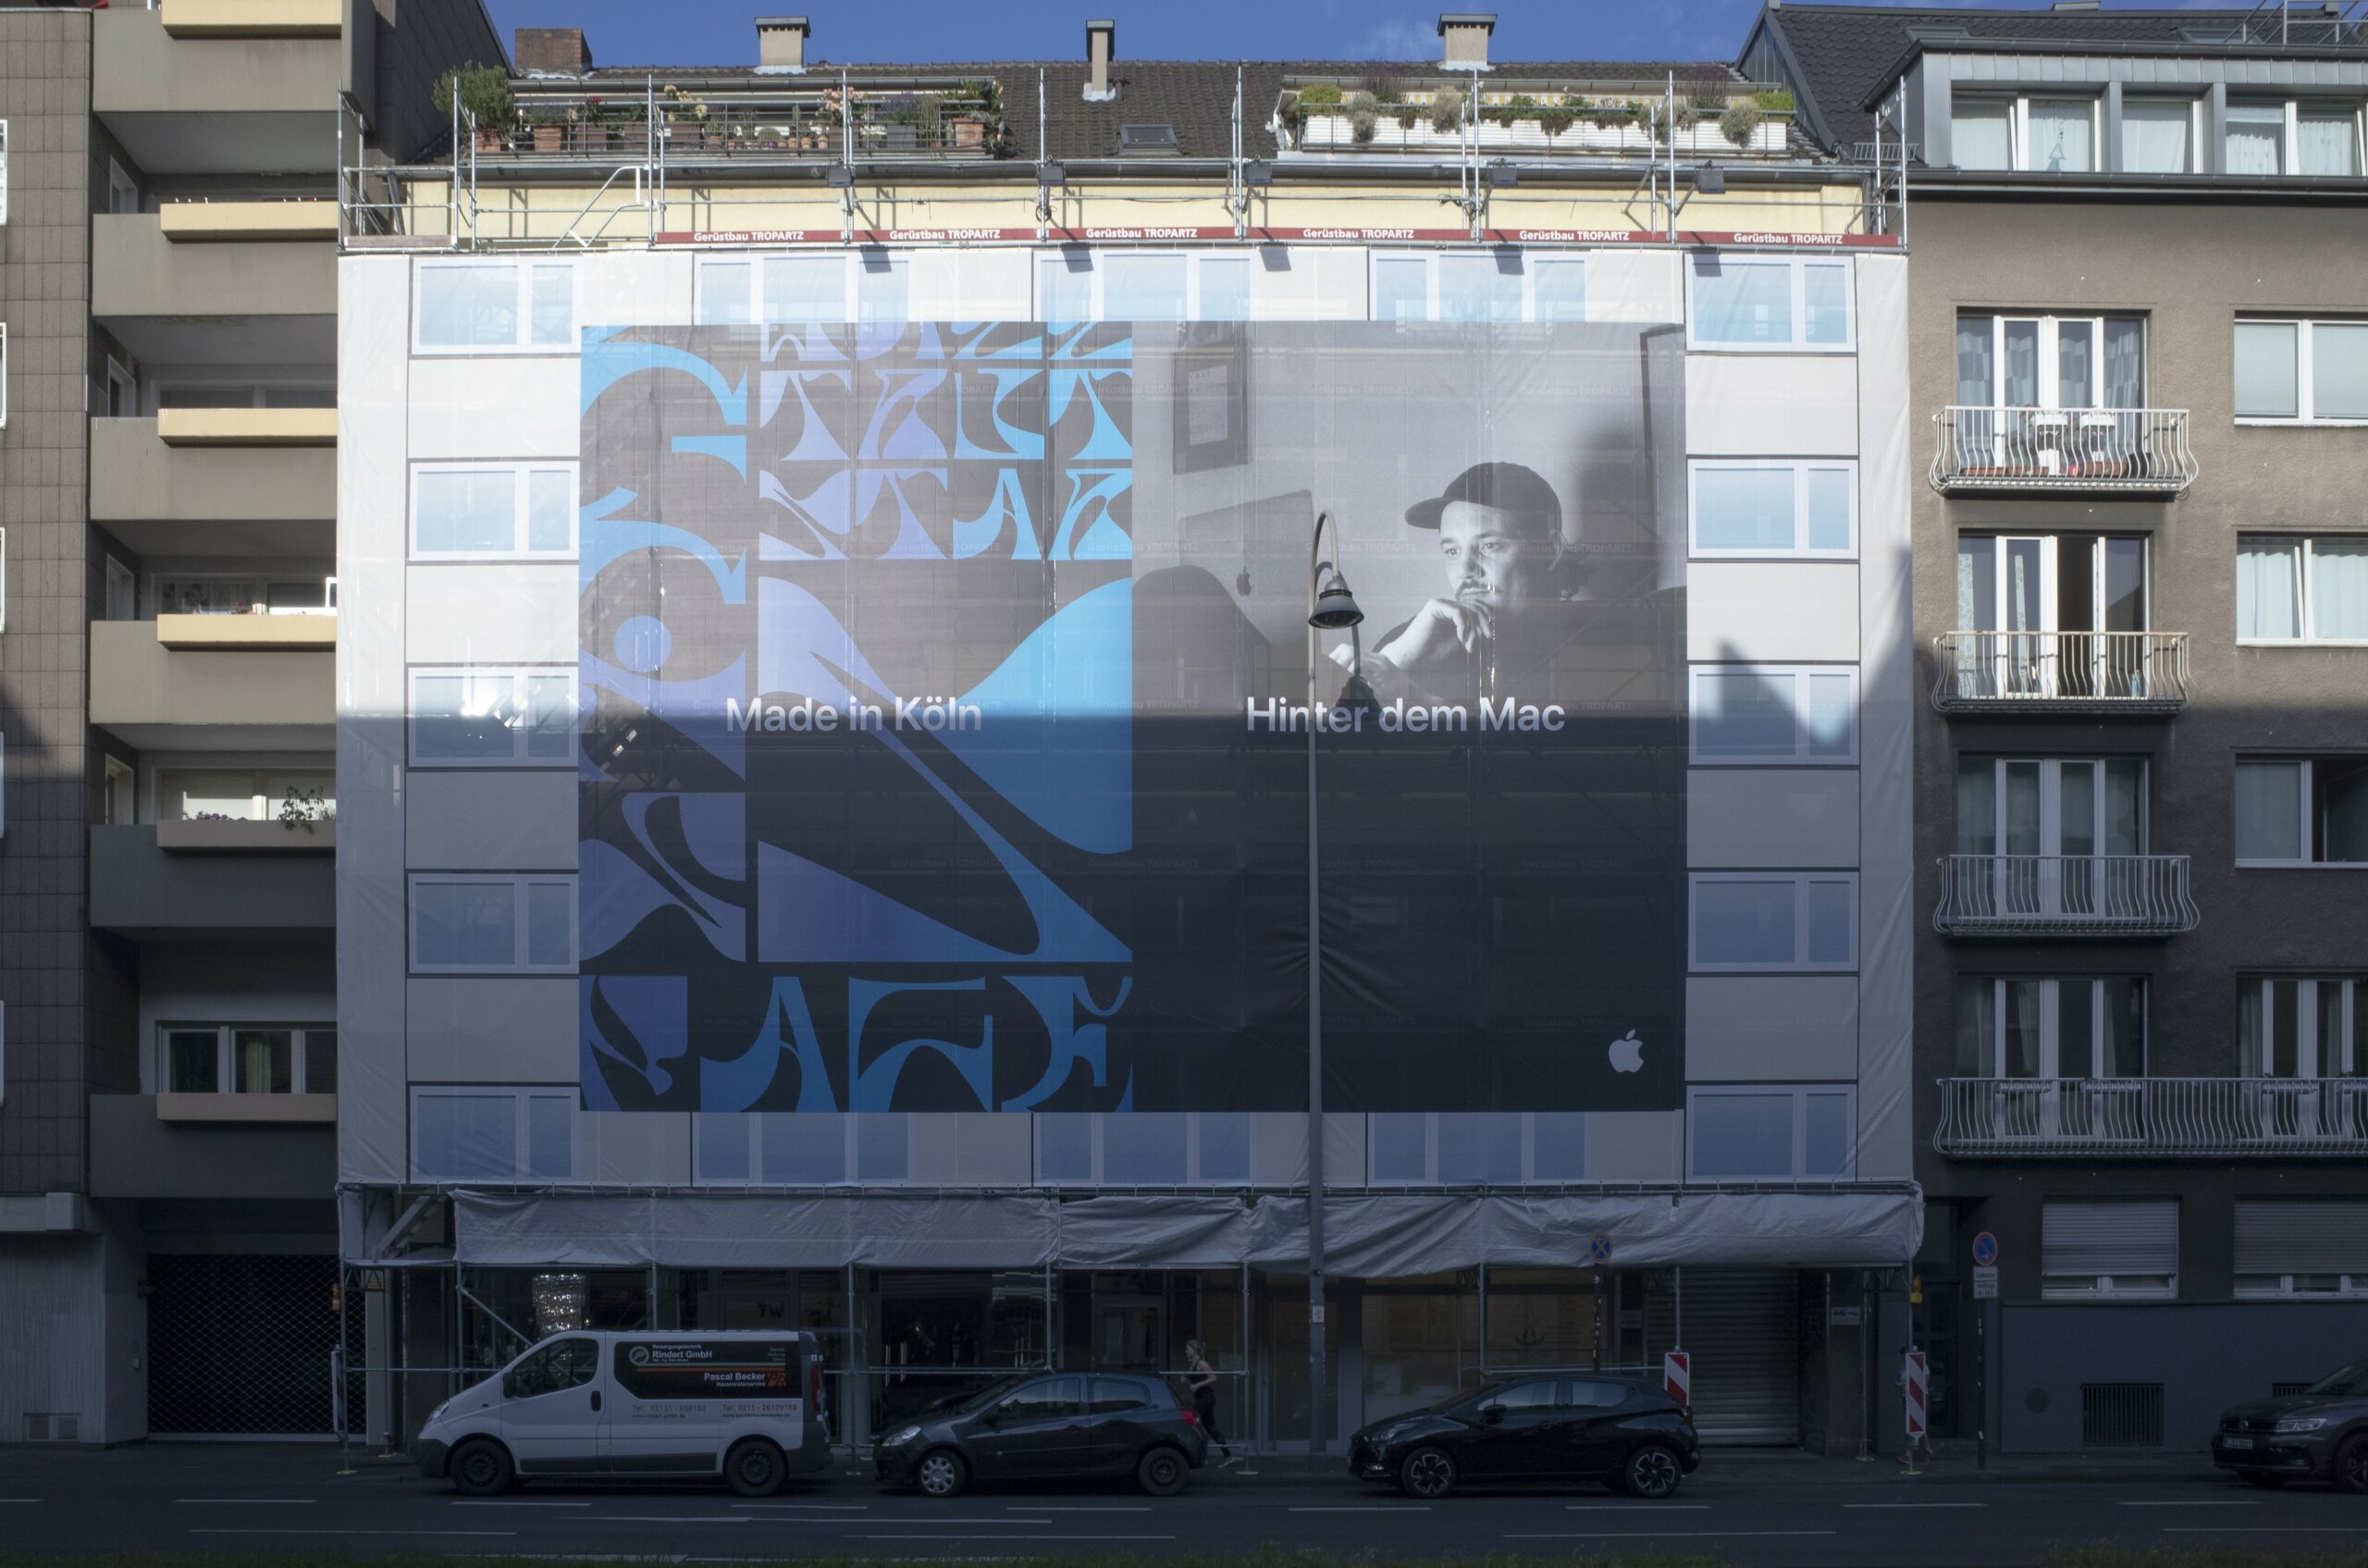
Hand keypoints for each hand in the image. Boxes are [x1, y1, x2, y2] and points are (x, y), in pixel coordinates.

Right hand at [1374, 598, 1489, 668]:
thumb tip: (1487, 629)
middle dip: (1481, 626)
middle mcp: (1448, 605)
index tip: (1488, 637)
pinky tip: (1460, 637)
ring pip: (1467, 611)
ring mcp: (1441, 603)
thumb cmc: (1433, 650)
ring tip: (1468, 645)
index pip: (1475, 610)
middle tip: (1481, 641)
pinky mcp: (1435, 605)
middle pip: (1474, 609)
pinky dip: (1462, 625)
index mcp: (1453, 612)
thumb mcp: (1459, 641)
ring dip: (1472, 630)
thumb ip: (1471, 633)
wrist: (1413, 655)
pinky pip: (1458, 612)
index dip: (1485, 622)